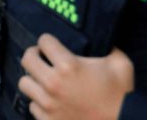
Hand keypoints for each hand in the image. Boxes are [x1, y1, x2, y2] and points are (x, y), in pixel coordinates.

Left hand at [19, 34, 133, 119]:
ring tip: (43, 80)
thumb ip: (108, 47)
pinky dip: (39, 102)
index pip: (44, 41)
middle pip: (27, 59)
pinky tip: (50, 100)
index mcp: (68, 66)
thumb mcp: (120, 64)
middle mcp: (53, 84)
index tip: (52, 44)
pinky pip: (32, 107)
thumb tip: (102, 39)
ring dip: (33, 79)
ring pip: (24, 83)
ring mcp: (49, 104)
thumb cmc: (121, 94)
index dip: (48, 40)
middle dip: (34, 54)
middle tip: (42, 57)